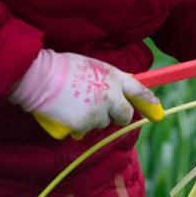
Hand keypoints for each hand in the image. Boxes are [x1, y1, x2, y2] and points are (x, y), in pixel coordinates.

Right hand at [9, 49, 163, 139]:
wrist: (38, 76)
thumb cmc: (61, 68)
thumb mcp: (91, 66)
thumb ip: (107, 81)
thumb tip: (117, 95)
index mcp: (114, 77)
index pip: (139, 91)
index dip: (149, 101)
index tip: (157, 110)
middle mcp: (111, 96)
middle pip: (124, 115)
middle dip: (116, 116)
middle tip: (100, 109)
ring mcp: (98, 112)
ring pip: (102, 123)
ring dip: (92, 118)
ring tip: (73, 102)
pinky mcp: (84, 125)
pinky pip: (85, 130)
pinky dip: (76, 125)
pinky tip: (65, 112)